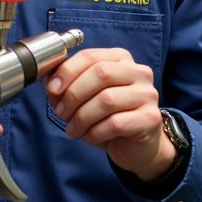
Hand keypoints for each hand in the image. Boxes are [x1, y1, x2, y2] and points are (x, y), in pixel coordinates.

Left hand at [46, 47, 172, 179]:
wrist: (136, 145)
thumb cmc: (107, 116)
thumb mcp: (84, 96)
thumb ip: (67, 85)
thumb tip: (50, 83)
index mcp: (120, 58)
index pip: (90, 56)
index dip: (67, 71)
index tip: (52, 89)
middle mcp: (138, 72)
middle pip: (100, 74)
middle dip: (73, 95)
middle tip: (61, 112)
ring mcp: (148, 94)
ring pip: (106, 100)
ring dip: (81, 117)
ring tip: (72, 129)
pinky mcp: (151, 118)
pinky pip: (115, 123)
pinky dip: (95, 132)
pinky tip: (89, 137)